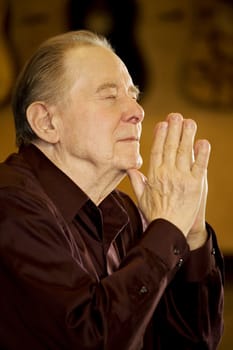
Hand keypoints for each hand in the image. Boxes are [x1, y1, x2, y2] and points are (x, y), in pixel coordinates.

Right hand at [127, 113, 210, 237]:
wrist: (169, 229)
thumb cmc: (154, 214)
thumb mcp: (141, 198)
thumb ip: (136, 181)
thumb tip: (129, 168)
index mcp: (154, 175)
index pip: (157, 150)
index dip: (161, 135)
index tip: (163, 123)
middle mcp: (168, 174)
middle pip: (171, 147)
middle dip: (174, 129)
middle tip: (176, 115)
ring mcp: (182, 178)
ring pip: (185, 152)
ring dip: (187, 135)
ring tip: (189, 122)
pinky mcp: (195, 185)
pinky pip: (200, 165)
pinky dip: (202, 153)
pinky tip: (203, 142)